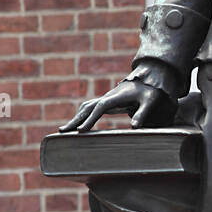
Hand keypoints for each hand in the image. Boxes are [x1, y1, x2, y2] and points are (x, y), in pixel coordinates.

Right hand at [58, 76, 174, 132]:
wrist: (148, 79)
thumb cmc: (150, 91)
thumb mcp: (149, 101)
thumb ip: (142, 113)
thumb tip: (135, 128)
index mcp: (116, 97)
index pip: (100, 108)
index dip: (90, 119)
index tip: (81, 130)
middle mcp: (108, 97)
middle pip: (87, 107)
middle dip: (75, 120)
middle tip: (62, 132)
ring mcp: (106, 99)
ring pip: (86, 107)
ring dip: (75, 118)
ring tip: (64, 131)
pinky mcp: (107, 102)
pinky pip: (90, 108)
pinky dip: (81, 115)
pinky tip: (77, 124)